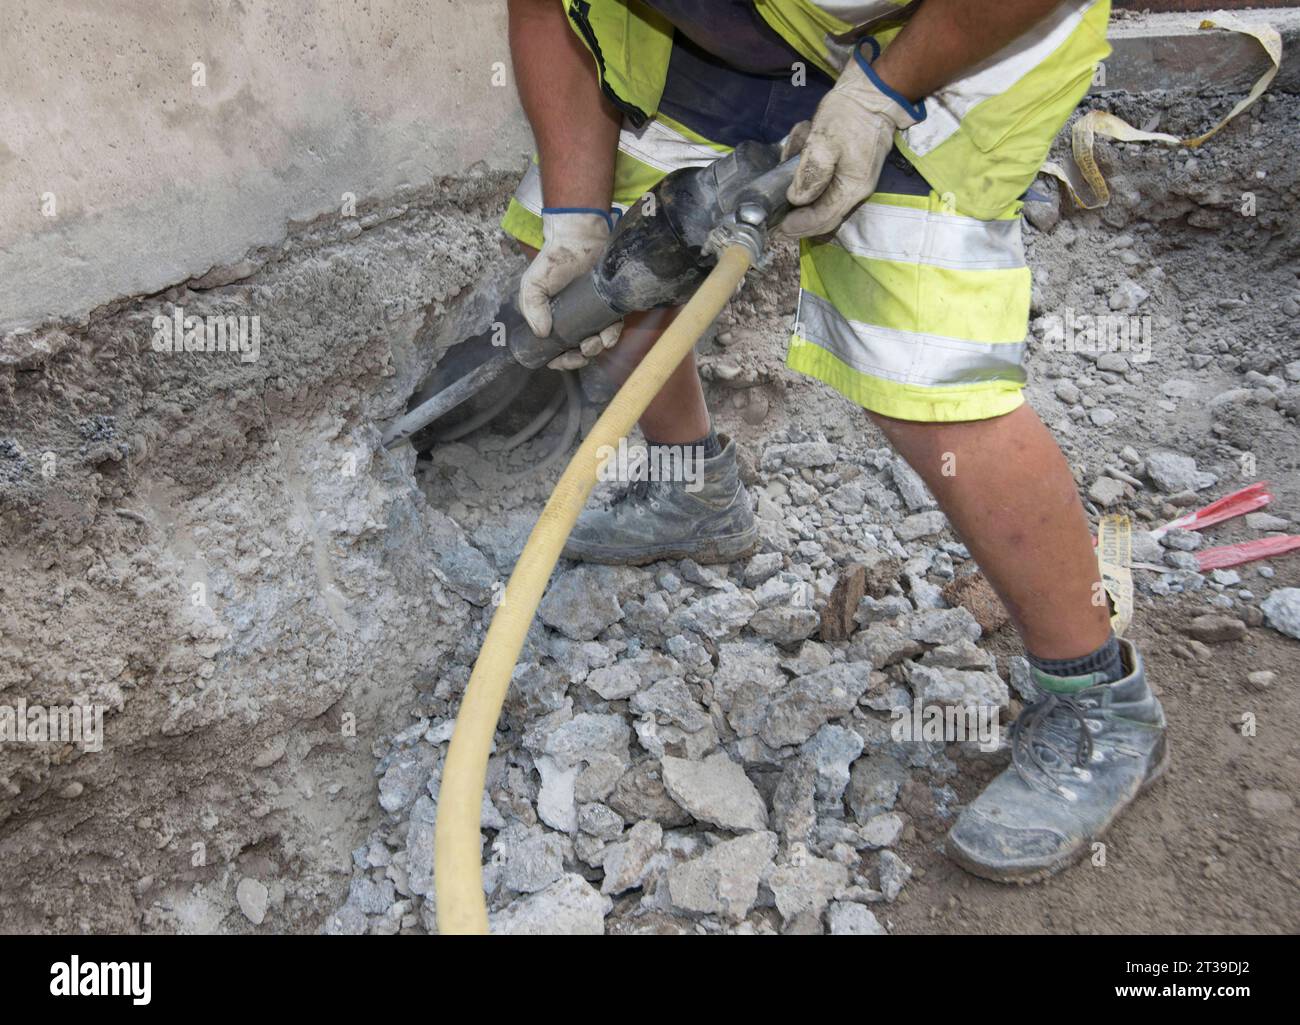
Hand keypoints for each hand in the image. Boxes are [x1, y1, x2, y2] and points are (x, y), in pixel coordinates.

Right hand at [519, 209, 622, 369]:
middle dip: (580, 358)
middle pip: (577, 352)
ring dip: (596, 349)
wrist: (579, 241)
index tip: (563, 359)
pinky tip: (608, 335)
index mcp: (552, 321)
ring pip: (597, 344)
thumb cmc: (554, 262)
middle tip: (582, 352)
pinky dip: (612, 336)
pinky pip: (613, 329)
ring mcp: (592, 317)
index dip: (560, 361)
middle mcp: (573, 322)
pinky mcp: (609, 309)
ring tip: (594, 342)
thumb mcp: (533, 284)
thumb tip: (542, 333)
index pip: (555, 352)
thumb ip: (531, 307)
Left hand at [779, 42, 924, 239]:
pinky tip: (797, 152)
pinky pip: (825, 183)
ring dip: (802, 193)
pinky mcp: (848, 171)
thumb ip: (810, 173)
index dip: (799, 226)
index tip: (778, 229)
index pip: (823, 219)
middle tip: (776, 227)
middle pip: (824, 218)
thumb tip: (796, 199)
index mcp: (852, 188)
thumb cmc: (848, 115)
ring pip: (823, 201)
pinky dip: (808, 173)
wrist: (872, 94)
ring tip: (785, 172)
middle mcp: (855, 191)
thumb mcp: (823, 141)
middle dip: (800, 223)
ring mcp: (853, 181)